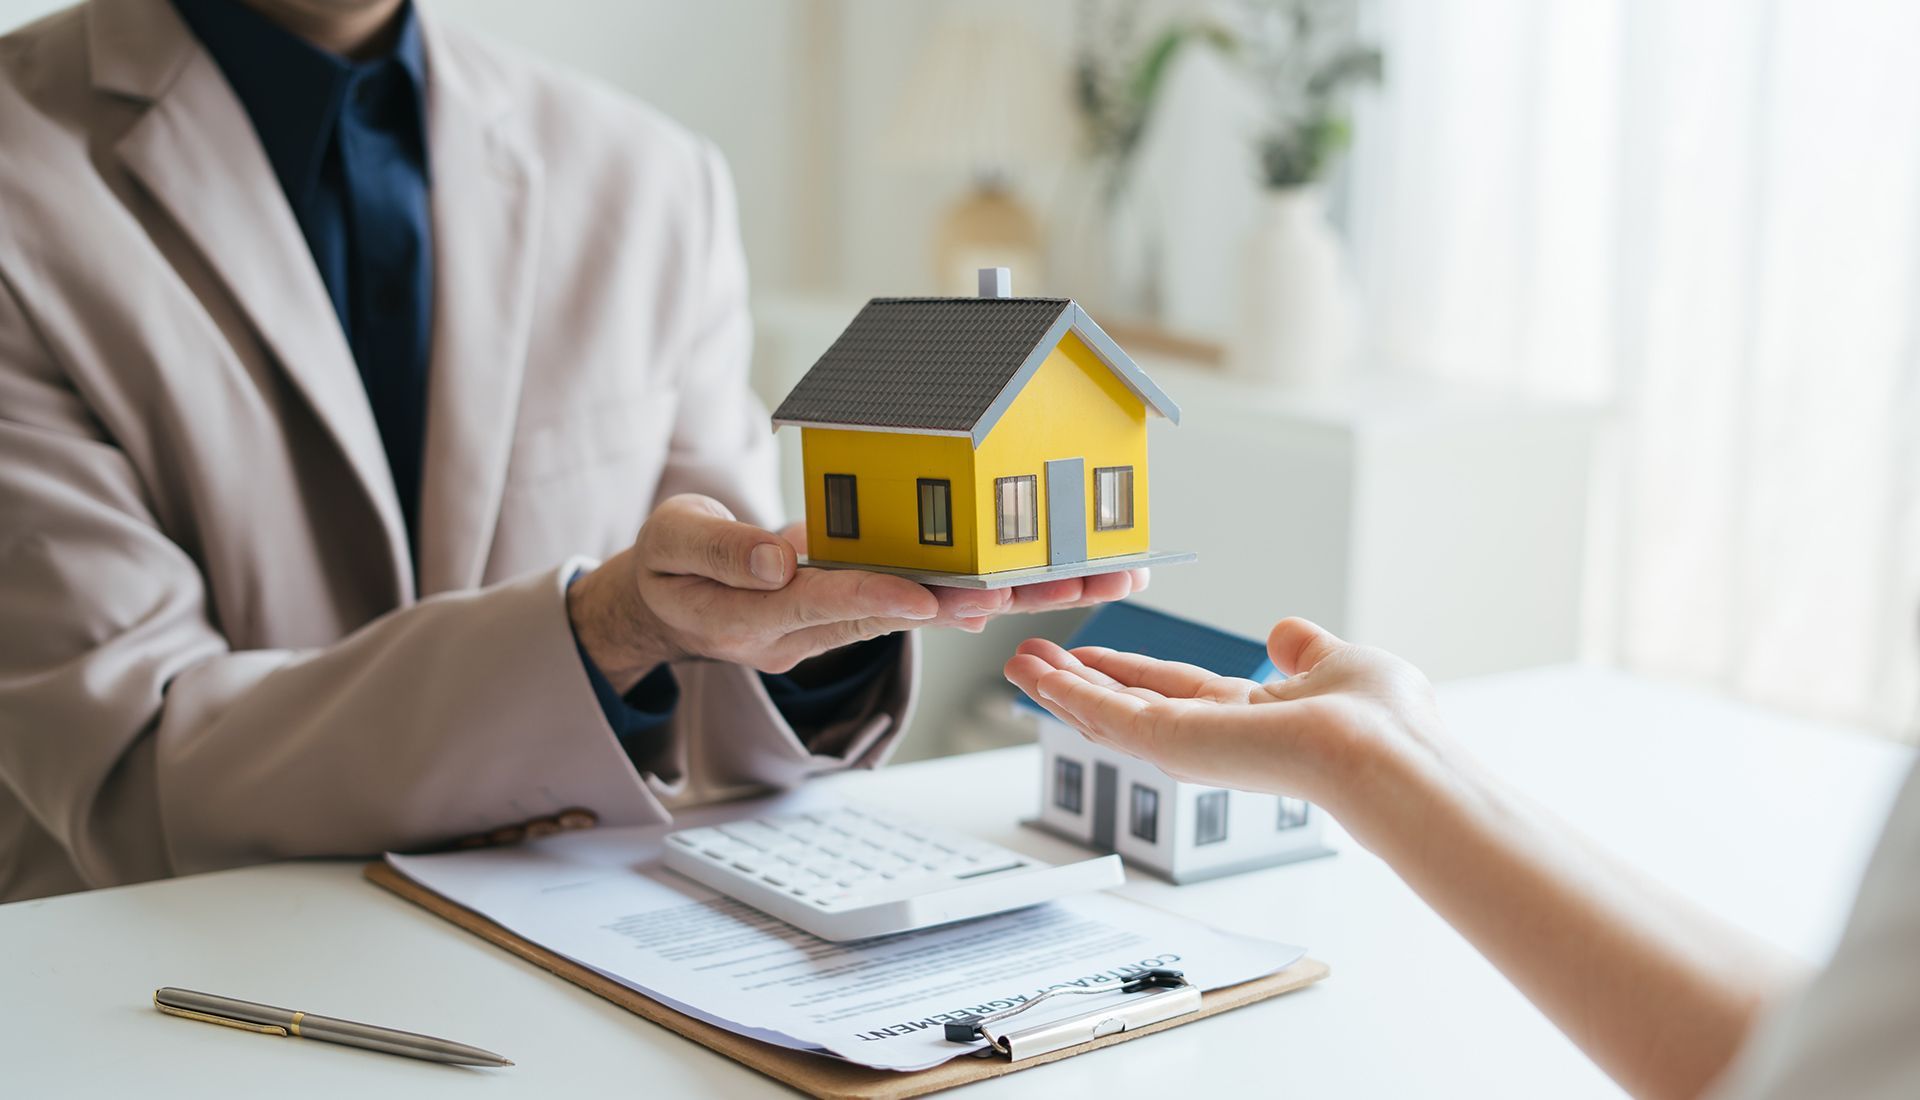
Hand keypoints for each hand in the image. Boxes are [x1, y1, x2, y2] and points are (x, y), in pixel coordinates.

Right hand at [570, 495, 1151, 689]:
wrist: (668, 602)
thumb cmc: (667, 565)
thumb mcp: (669, 545)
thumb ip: (723, 551)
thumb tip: (780, 556)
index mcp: (764, 614)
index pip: (832, 603)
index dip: (885, 596)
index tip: (938, 597)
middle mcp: (818, 627)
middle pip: (911, 612)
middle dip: (994, 598)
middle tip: (1064, 587)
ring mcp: (844, 618)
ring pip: (935, 606)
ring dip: (1012, 594)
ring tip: (1087, 578)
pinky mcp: (861, 602)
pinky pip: (928, 595)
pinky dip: (984, 584)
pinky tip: (1045, 576)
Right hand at [1003, 617, 1448, 830]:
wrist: (1382, 753)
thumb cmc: (1381, 721)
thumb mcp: (1339, 663)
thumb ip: (1305, 651)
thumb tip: (1284, 631)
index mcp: (1249, 715)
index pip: (1171, 690)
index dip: (1125, 671)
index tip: (1086, 654)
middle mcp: (1212, 735)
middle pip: (1127, 704)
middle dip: (1076, 683)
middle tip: (1027, 661)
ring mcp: (1189, 745)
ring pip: (1108, 713)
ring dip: (1059, 688)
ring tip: (1017, 663)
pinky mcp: (1172, 744)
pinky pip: (1106, 716)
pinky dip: (1066, 693)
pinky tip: (1036, 675)